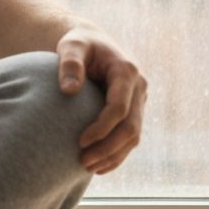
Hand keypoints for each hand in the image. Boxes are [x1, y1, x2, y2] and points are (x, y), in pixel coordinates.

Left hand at [56, 29, 148, 175]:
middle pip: (131, 127)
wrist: (92, 42)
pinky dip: (118, 153)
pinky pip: (130, 137)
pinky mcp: (135, 110)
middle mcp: (139, 87)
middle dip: (108, 148)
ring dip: (114, 155)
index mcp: (126, 71)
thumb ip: (69, 63)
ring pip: (134, 136)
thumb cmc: (79, 43)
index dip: (102, 128)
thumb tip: (68, 90)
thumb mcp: (71, 45)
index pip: (118, 108)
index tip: (80, 141)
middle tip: (83, 161)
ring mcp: (139, 100)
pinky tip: (100, 166)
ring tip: (88, 167)